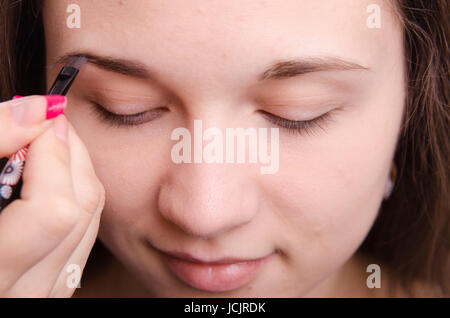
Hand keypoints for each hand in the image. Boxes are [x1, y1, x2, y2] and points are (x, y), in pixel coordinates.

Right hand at [0, 95, 104, 296]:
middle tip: (48, 124)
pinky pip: (83, 235)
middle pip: (79, 211)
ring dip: (76, 173)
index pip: (53, 210)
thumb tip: (38, 110)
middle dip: (71, 155)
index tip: (45, 115)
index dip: (55, 153)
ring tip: (47, 146)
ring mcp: (42, 294)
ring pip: (89, 221)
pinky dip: (74, 197)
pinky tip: (50, 179)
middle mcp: (22, 290)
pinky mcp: (51, 287)